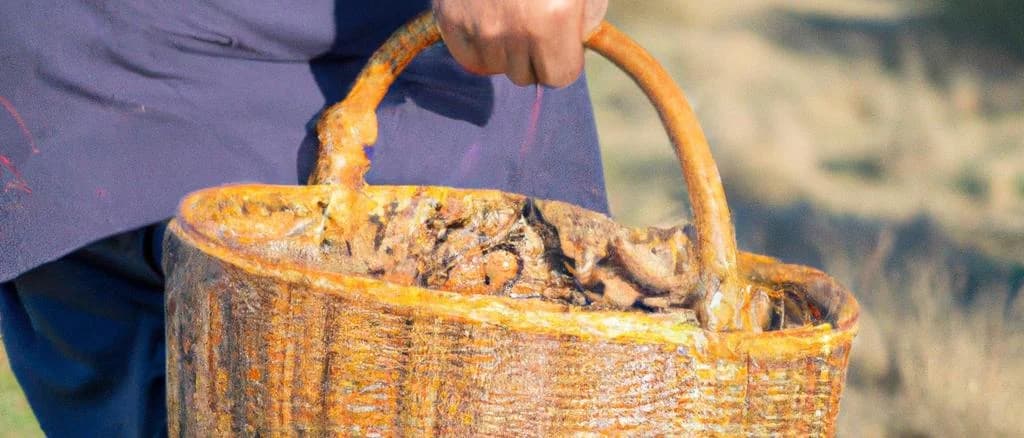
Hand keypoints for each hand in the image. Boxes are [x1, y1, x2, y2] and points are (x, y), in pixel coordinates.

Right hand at [433, 0, 607, 87]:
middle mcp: (514, 29)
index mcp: (553, 19)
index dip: (563, 58)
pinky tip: (484, 15)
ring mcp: (478, 26)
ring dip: (502, 49)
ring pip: (494, 67)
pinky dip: (475, 43)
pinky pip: (466, 56)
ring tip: (506, 12)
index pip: (559, 77)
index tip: (560, 40)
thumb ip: (586, 17)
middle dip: (533, 54)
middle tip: (531, 19)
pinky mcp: (449, 18)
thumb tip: (574, 45)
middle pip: (525, 76)